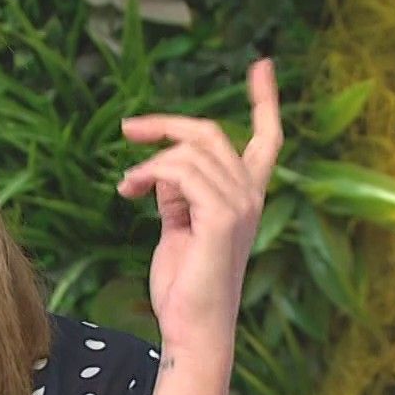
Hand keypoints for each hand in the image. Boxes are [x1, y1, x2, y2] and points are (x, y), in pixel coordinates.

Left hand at [117, 58, 282, 351]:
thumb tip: (161, 170)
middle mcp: (251, 196)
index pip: (267, 138)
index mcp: (247, 197)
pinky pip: (182, 171)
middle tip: (128, 130)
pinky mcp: (222, 218)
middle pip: (211, 132)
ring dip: (148, 162)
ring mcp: (240, 205)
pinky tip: (132, 191)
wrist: (192, 328)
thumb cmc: (185, 286)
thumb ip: (178, 195)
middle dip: (166, 124)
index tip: (261, 66)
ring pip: (190, 151)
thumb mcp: (180, 228)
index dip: (265, 100)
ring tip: (127, 187)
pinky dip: (150, 174)